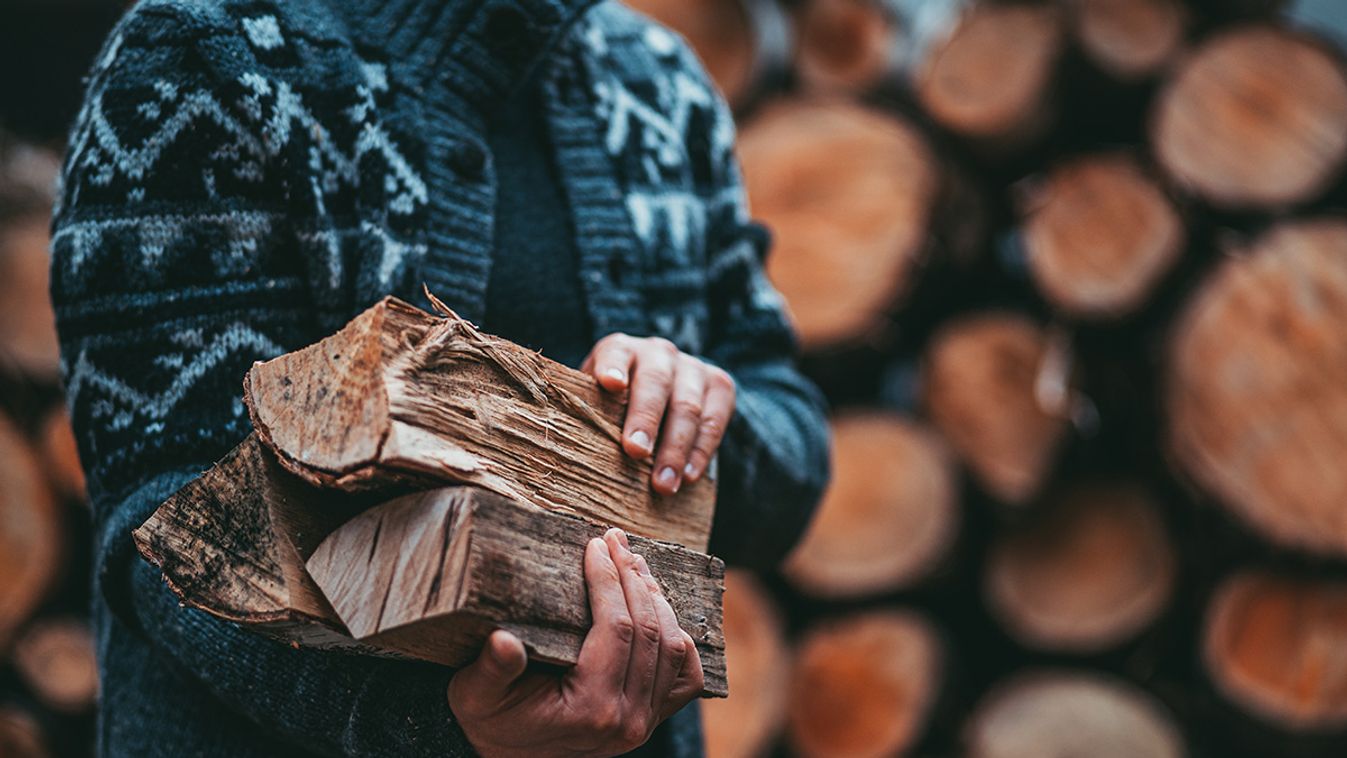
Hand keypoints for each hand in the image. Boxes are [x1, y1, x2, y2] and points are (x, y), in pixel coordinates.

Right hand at [448, 528, 703, 757]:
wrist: (509, 756)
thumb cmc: (490, 717)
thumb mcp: (475, 693)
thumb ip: (492, 670)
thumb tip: (502, 642)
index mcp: (590, 709)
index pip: (616, 629)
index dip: (608, 580)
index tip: (595, 544)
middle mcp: (628, 719)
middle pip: (649, 632)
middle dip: (633, 577)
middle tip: (615, 540)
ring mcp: (645, 721)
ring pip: (673, 648)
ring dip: (657, 598)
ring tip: (634, 562)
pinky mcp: (653, 718)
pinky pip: (686, 677)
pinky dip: (681, 639)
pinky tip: (660, 608)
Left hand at [581, 334, 735, 494]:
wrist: (666, 394)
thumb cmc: (617, 406)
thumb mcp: (599, 402)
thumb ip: (590, 415)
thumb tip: (570, 456)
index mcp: (621, 349)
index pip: (616, 352)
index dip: (613, 366)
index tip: (610, 384)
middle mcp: (658, 353)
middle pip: (655, 383)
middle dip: (645, 419)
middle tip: (636, 451)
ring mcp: (692, 367)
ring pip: (687, 406)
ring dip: (675, 448)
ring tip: (663, 484)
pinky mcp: (719, 386)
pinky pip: (714, 421)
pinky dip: (701, 452)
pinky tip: (689, 476)